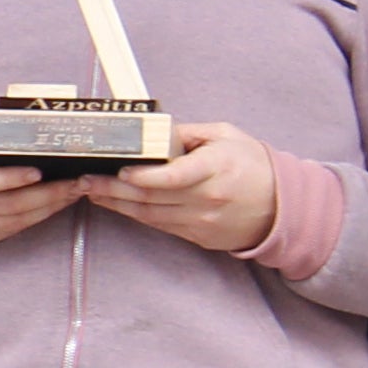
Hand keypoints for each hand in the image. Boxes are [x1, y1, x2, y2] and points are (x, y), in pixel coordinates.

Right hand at [0, 116, 79, 257]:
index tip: (39, 170)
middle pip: (8, 203)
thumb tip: (14, 122)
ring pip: (16, 219)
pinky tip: (56, 204)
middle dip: (48, 193)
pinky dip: (38, 217)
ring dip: (50, 206)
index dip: (12, 178)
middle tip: (76, 181)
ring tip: (75, 191)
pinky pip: (13, 229)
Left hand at [91, 119, 282, 260]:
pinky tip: (117, 204)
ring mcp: (202, 222)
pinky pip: (161, 225)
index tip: (116, 169)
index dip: (141, 175)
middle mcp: (207, 199)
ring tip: (91, 191)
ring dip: (117, 204)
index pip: (172, 176)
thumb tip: (152, 131)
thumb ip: (187, 132)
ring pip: (150, 215)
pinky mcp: (198, 237)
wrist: (284, 206)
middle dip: (112, 189)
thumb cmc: (254, 164)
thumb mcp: (225, 136)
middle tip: (84, 180)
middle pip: (151, 197)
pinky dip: (136, 215)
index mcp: (215, 169)